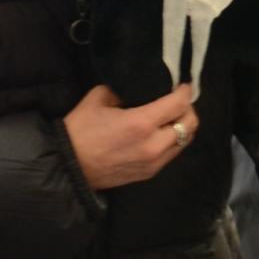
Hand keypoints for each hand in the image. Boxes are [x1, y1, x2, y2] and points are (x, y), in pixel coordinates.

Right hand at [64, 83, 197, 190]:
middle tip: (178, 101)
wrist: (68, 166)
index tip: (183, 85)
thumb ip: (125, 91)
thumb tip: (140, 90)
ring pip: (185, 141)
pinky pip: (172, 154)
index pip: (178, 104)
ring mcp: (154, 163)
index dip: (185, 91)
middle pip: (190, 124)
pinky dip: (173, 141)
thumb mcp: (99, 98)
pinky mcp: (149, 173)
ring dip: (183, 126)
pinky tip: (161, 133)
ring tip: (172, 116)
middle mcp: (154, 145)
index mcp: (141, 123)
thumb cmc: (80, 129)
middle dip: (188, 109)